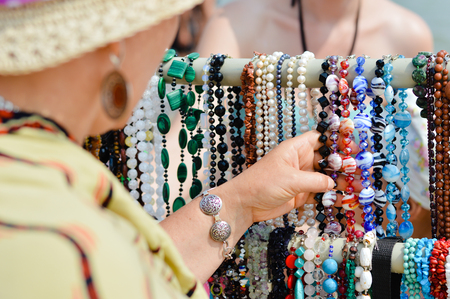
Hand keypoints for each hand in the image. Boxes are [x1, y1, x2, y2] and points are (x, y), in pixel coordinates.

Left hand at [223, 130, 363, 222]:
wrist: (245, 204)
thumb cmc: (262, 183)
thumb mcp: (291, 180)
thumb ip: (315, 181)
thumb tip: (333, 183)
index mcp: (296, 149)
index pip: (320, 138)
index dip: (337, 140)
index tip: (354, 145)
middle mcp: (301, 161)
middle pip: (327, 158)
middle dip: (344, 164)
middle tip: (363, 169)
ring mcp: (302, 177)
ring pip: (326, 176)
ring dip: (342, 181)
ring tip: (360, 187)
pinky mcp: (301, 193)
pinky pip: (321, 192)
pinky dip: (332, 195)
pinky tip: (346, 199)